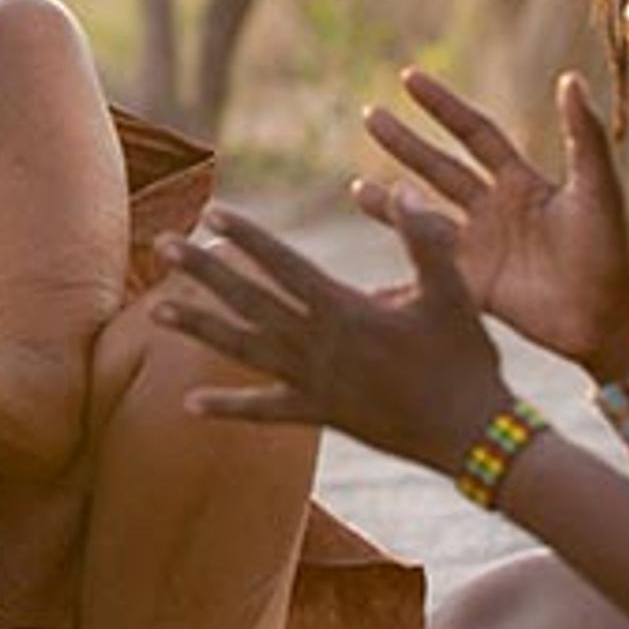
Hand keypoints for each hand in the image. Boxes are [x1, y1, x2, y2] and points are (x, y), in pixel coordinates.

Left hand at [159, 202, 518, 478]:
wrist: (473, 436)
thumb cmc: (467, 361)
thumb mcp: (454, 293)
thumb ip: (427, 241)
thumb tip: (404, 192)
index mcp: (347, 311)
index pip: (284, 265)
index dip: (248, 237)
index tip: (212, 212)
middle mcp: (319, 346)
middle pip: (249, 302)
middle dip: (203, 272)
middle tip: (161, 245)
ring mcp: (315, 383)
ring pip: (245, 350)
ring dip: (199, 329)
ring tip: (155, 313)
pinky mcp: (321, 414)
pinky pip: (265, 410)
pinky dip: (229, 405)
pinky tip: (190, 405)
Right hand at [357, 70, 628, 369]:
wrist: (607, 318)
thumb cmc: (611, 249)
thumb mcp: (598, 187)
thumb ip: (583, 135)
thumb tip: (570, 78)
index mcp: (521, 182)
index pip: (474, 133)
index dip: (442, 106)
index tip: (409, 78)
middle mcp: (495, 209)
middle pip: (439, 168)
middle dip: (404, 143)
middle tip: (368, 115)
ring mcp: (480, 248)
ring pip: (424, 218)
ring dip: (392, 204)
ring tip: (357, 189)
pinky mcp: (472, 286)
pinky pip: (426, 275)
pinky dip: (397, 279)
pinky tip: (369, 284)